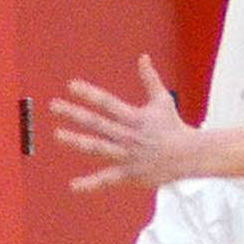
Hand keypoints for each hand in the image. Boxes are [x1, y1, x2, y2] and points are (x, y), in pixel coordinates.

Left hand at [51, 55, 197, 191]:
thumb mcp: (162, 100)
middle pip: (97, 123)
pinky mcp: (129, 173)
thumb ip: (150, 79)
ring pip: (98, 148)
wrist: (188, 155)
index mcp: (134, 117)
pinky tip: (73, 186)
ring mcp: (127, 155)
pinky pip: (107, 179)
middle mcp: (128, 135)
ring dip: (77, 141)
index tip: (71, 86)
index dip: (89, 94)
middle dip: (75, 114)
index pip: (107, 103)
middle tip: (54, 105)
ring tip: (57, 134)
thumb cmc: (173, 126)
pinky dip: (91, 184)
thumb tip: (143, 56)